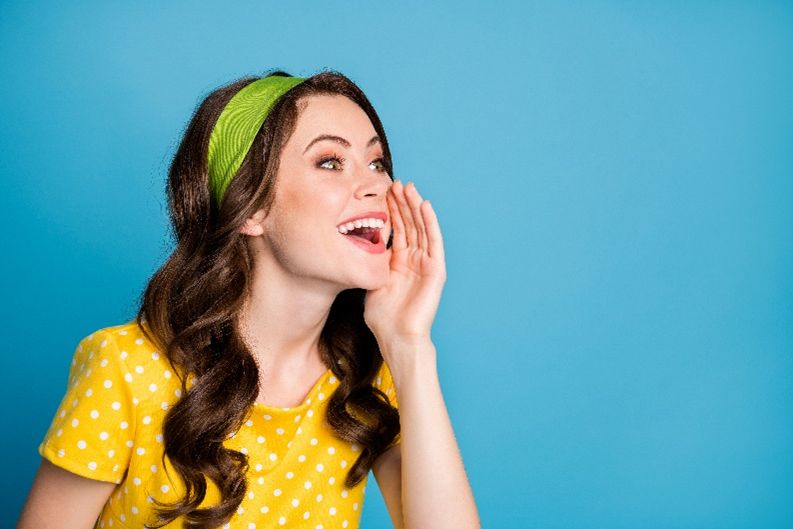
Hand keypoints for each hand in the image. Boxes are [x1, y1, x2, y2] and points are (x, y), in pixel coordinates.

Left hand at [363, 180, 446, 348]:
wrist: (396, 338)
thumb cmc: (382, 318)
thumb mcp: (371, 283)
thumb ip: (369, 265)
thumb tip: (354, 248)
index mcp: (399, 263)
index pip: (397, 229)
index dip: (392, 210)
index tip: (385, 191)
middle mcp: (414, 260)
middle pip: (410, 224)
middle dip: (403, 203)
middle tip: (396, 182)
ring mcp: (426, 264)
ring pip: (421, 228)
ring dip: (415, 207)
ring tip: (409, 187)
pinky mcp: (435, 270)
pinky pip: (434, 242)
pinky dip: (430, 223)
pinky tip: (424, 206)